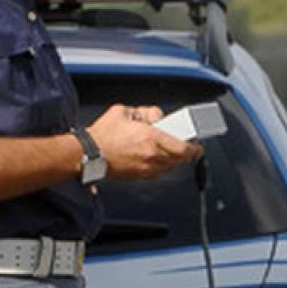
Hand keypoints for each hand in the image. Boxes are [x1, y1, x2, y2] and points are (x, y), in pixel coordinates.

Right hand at [88, 104, 204, 180]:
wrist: (89, 154)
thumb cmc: (103, 135)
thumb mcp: (124, 111)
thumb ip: (145, 112)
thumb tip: (156, 117)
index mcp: (151, 138)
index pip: (183, 148)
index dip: (194, 148)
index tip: (197, 145)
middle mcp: (152, 156)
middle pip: (181, 160)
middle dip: (187, 153)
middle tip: (188, 147)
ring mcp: (147, 168)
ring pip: (171, 167)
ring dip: (174, 159)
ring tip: (169, 150)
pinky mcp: (140, 176)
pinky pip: (159, 172)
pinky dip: (162, 165)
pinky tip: (156, 157)